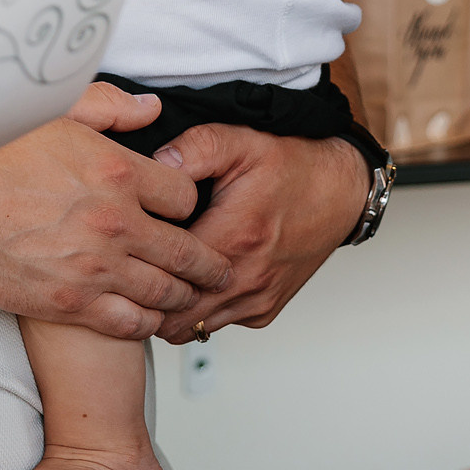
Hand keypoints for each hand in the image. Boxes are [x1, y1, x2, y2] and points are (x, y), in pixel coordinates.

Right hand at [0, 84, 233, 337]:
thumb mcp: (54, 112)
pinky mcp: (73, 303)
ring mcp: (97, 267)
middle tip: (220, 270)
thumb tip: (153, 109)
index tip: (182, 212)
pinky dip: (147, 322)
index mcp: (119, 171)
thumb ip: (111, 108)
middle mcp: (117, 222)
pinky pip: (132, 322)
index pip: (186, 196)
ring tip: (191, 297)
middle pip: (189, 252)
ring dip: (184, 296)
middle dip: (209, 263)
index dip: (189, 204)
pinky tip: (148, 316)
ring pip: (166, 291)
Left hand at [150, 126, 366, 339]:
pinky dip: (200, 309)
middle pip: (171, 316)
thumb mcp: (240, 141)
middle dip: (146, 296)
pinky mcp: (264, 310)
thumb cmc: (292, 167)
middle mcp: (247, 277)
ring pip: (191, 329)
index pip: (163, 276)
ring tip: (160, 274)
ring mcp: (257, 299)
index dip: (137, 266)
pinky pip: (217, 324)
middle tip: (135, 267)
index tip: (128, 249)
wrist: (341, 191)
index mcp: (235, 237)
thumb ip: (193, 148)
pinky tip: (194, 278)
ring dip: (171, 308)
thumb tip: (154, 162)